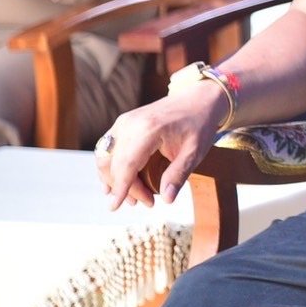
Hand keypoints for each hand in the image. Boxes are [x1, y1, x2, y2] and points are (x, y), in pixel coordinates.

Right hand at [95, 81, 225, 208]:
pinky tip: (117, 183)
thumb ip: (179, 174)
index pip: (126, 164)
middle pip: (115, 164)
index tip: (114, 208)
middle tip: (146, 202)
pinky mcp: (123, 123)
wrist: (199, 99)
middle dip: (125, 188)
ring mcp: (124, 122)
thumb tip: (167, 199)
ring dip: (114, 180)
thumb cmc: (199, 124)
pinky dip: (110, 167)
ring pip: (106, 157)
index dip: (120, 188)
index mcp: (149, 129)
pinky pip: (108, 148)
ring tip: (135, 197)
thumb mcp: (195, 151)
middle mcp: (130, 124)